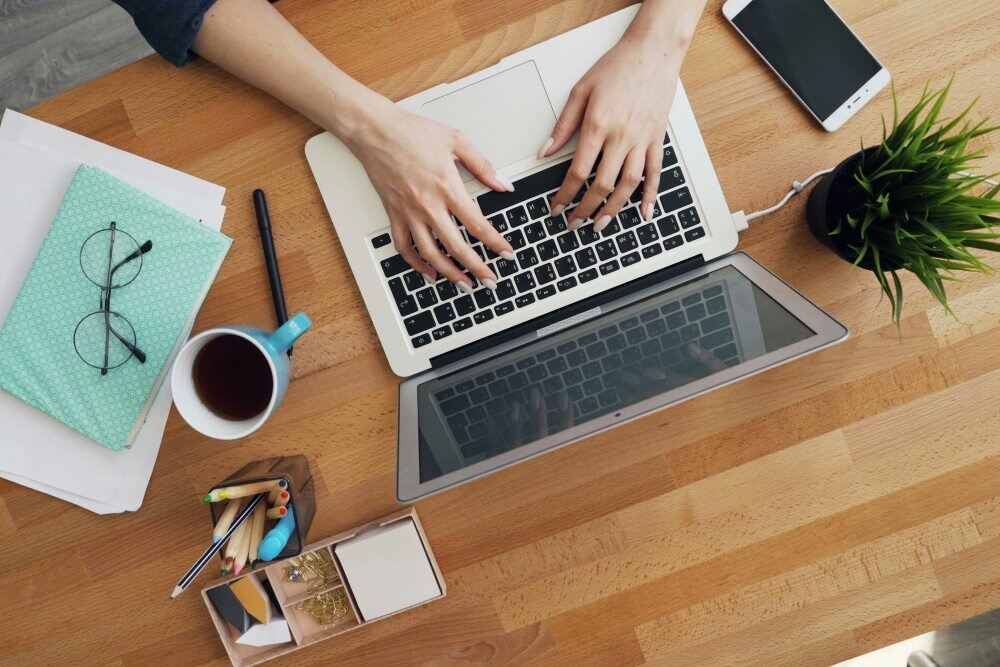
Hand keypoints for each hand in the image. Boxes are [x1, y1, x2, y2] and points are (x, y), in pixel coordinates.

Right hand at [345, 99, 515, 290]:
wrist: (375, 130)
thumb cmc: (412, 132)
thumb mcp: (456, 140)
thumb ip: (482, 165)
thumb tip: (502, 184)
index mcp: (447, 187)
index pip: (477, 225)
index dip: (495, 243)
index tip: (506, 254)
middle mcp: (428, 205)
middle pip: (457, 247)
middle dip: (477, 268)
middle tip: (490, 280)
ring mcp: (409, 213)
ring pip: (430, 254)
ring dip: (449, 274)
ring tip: (464, 285)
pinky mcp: (394, 214)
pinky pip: (404, 247)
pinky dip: (417, 264)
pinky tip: (429, 273)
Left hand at [541, 34, 681, 232]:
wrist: (652, 51)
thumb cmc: (617, 66)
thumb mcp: (581, 91)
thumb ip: (563, 125)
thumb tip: (545, 151)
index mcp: (598, 125)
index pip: (578, 172)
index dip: (565, 195)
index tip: (557, 208)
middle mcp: (621, 136)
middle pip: (602, 184)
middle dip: (585, 209)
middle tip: (574, 223)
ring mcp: (642, 139)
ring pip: (629, 184)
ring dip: (614, 209)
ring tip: (600, 224)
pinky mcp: (658, 138)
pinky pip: (655, 172)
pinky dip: (650, 195)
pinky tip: (643, 212)